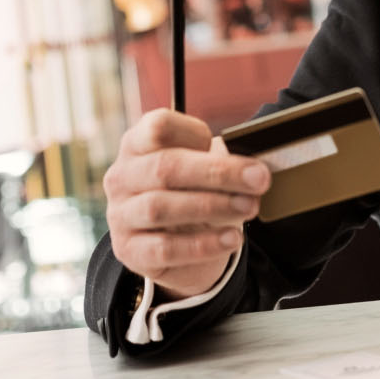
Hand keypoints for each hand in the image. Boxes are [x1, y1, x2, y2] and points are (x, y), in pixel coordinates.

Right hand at [103, 109, 270, 298]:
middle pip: (165, 168)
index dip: (193, 132)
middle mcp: (122, 176)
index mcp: (137, 144)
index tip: (228, 143)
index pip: (157, 127)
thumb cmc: (191, 191)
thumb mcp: (200, 168)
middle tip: (259, 179)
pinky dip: (203, 244)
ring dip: (212, 206)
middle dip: (218, 173)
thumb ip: (218, 160)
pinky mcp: (129, 251)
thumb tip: (254, 167)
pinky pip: (165, 248)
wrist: (175, 241)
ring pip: (161, 207)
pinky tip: (232, 238)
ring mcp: (120, 215)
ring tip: (249, 207)